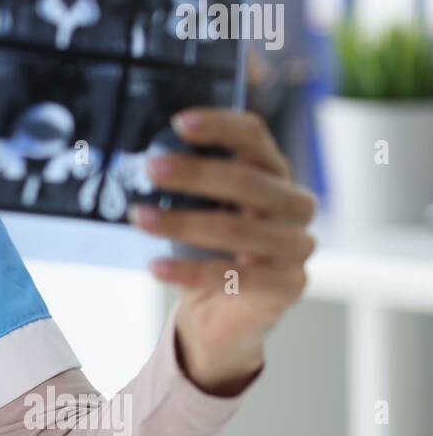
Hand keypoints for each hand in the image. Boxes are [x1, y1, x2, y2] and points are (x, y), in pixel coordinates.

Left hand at [127, 108, 317, 394]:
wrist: (223, 312)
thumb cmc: (207, 248)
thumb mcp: (200, 208)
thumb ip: (189, 183)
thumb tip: (145, 156)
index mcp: (274, 173)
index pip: (254, 137)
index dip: (219, 126)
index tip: (178, 122)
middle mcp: (294, 204)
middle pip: (247, 180)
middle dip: (194, 173)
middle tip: (150, 169)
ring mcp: (297, 246)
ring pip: (237, 229)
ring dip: (181, 222)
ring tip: (139, 217)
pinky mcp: (289, 285)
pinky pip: (235, 276)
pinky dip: (189, 271)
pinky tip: (155, 266)